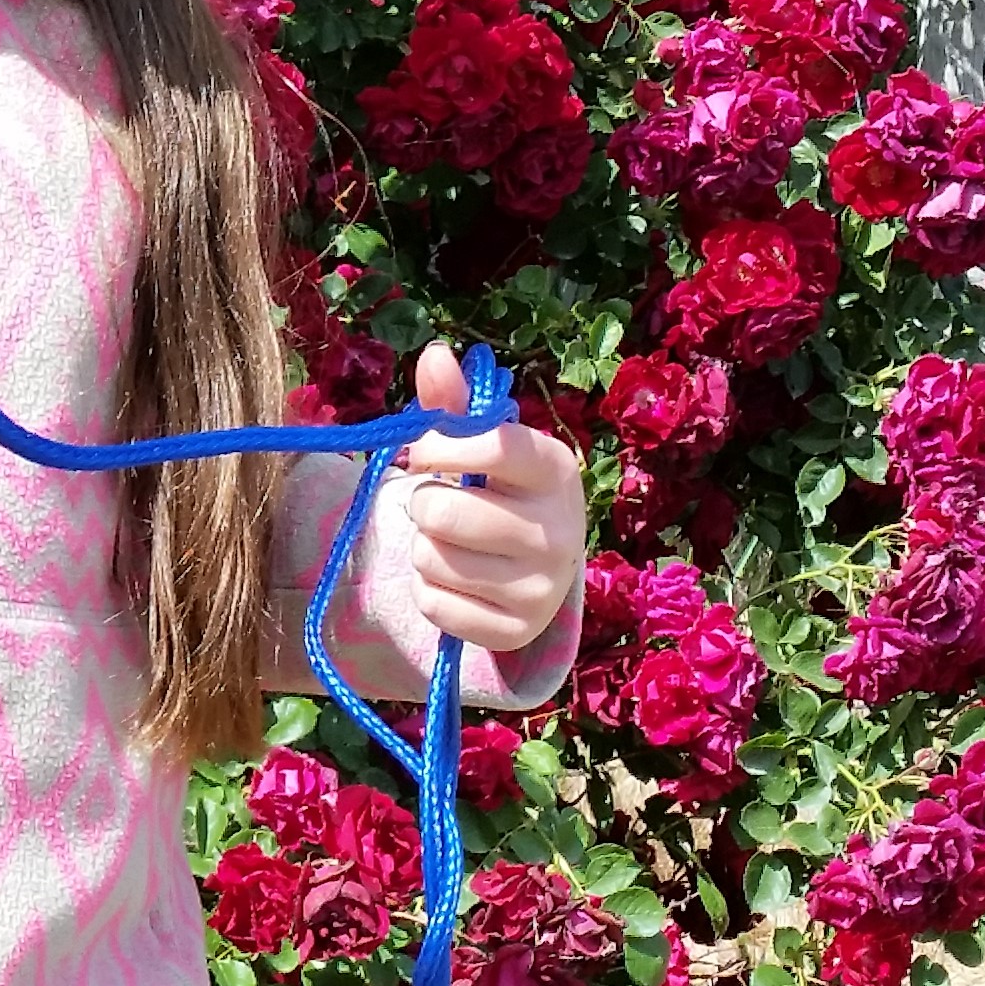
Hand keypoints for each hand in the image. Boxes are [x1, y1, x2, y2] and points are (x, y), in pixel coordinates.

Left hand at [397, 340, 584, 660]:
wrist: (538, 571)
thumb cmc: (499, 491)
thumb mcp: (481, 445)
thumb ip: (453, 404)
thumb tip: (434, 354)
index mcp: (557, 470)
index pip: (490, 446)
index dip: (439, 447)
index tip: (426, 453)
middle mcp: (561, 530)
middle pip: (445, 511)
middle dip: (423, 504)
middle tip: (438, 507)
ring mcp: (543, 587)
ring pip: (433, 559)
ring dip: (424, 548)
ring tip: (452, 543)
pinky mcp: (518, 631)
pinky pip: (434, 604)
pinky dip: (430, 591)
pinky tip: (457, 581)